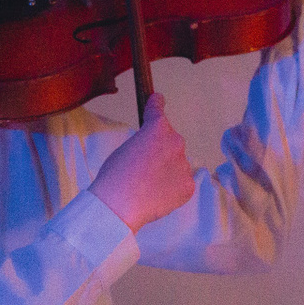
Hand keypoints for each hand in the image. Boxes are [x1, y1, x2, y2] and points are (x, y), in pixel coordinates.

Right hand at [88, 95, 196, 231]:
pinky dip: (173, 187)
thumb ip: (144, 142)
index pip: (158, 112)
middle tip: (145, 165)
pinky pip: (182, 182)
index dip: (156, 104)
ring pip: (178, 163)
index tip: (158, 99)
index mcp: (157, 129)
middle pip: (171, 141)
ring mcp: (185, 165)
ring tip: (149, 185)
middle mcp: (176, 143)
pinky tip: (158, 195)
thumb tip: (152, 149)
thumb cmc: (114, 176)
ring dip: (168, 169)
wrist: (120, 205)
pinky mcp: (189, 186)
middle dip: (162, 148)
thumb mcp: (125, 148)